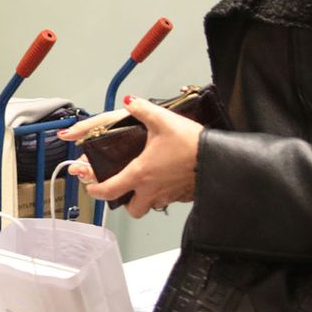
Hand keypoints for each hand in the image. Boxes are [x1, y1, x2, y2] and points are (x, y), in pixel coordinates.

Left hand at [66, 96, 201, 217]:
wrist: (219, 157)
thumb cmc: (191, 143)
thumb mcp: (162, 120)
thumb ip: (142, 109)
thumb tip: (129, 101)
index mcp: (140, 174)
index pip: (110, 191)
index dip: (96, 191)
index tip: (92, 188)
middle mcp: (152, 190)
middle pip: (133, 210)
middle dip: (126, 203)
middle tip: (125, 190)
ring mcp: (169, 196)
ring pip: (151, 206)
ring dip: (146, 199)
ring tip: (147, 183)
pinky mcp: (184, 197)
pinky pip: (169, 201)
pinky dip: (165, 194)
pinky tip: (168, 178)